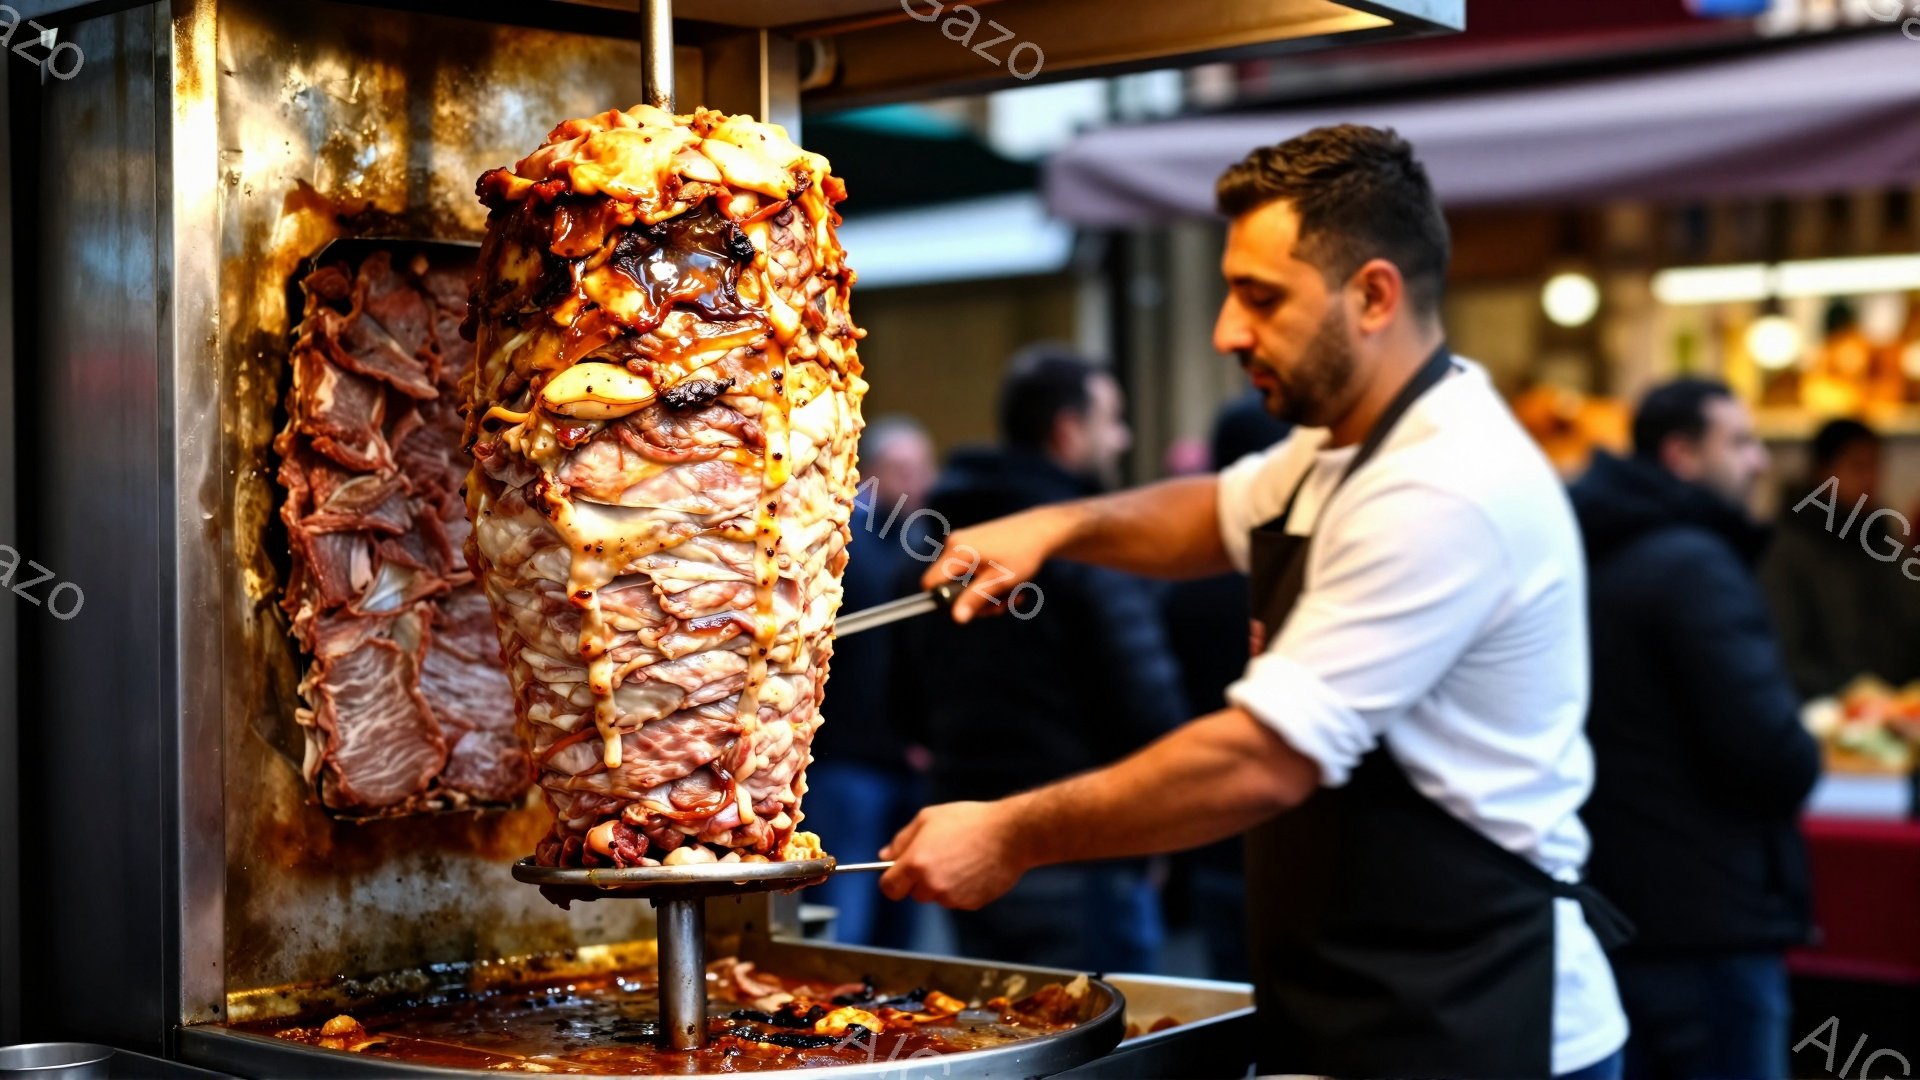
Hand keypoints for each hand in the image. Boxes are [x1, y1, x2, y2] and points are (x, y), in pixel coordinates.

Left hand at [878, 800, 1028, 908]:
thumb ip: (902, 840)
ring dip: (942, 884)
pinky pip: (957, 900)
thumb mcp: (928, 818)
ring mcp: (952, 897)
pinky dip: (961, 889)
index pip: (889, 888)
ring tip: (961, 859)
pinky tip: (973, 868)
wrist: (1010, 835)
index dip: (892, 880)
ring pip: (937, 897)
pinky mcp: (971, 904)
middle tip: (940, 855)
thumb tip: (885, 856)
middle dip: (921, 879)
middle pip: (914, 893)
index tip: (899, 874)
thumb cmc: (970, 821)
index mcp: (916, 863)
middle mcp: (931, 884)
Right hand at [918, 506, 1072, 622]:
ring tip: (1012, 595)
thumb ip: (976, 599)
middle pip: (949, 586)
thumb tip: (957, 618)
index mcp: (957, 552)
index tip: (969, 609)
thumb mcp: (1001, 581)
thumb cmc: (1024, 554)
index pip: (930, 584)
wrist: (1042, 529)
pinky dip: (988, 582)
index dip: (944, 602)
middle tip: (1001, 606)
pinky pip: (971, 572)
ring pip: (963, 582)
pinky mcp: (971, 545)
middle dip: (975, 601)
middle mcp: (954, 545)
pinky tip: (1010, 585)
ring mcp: (962, 543)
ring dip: (987, 595)